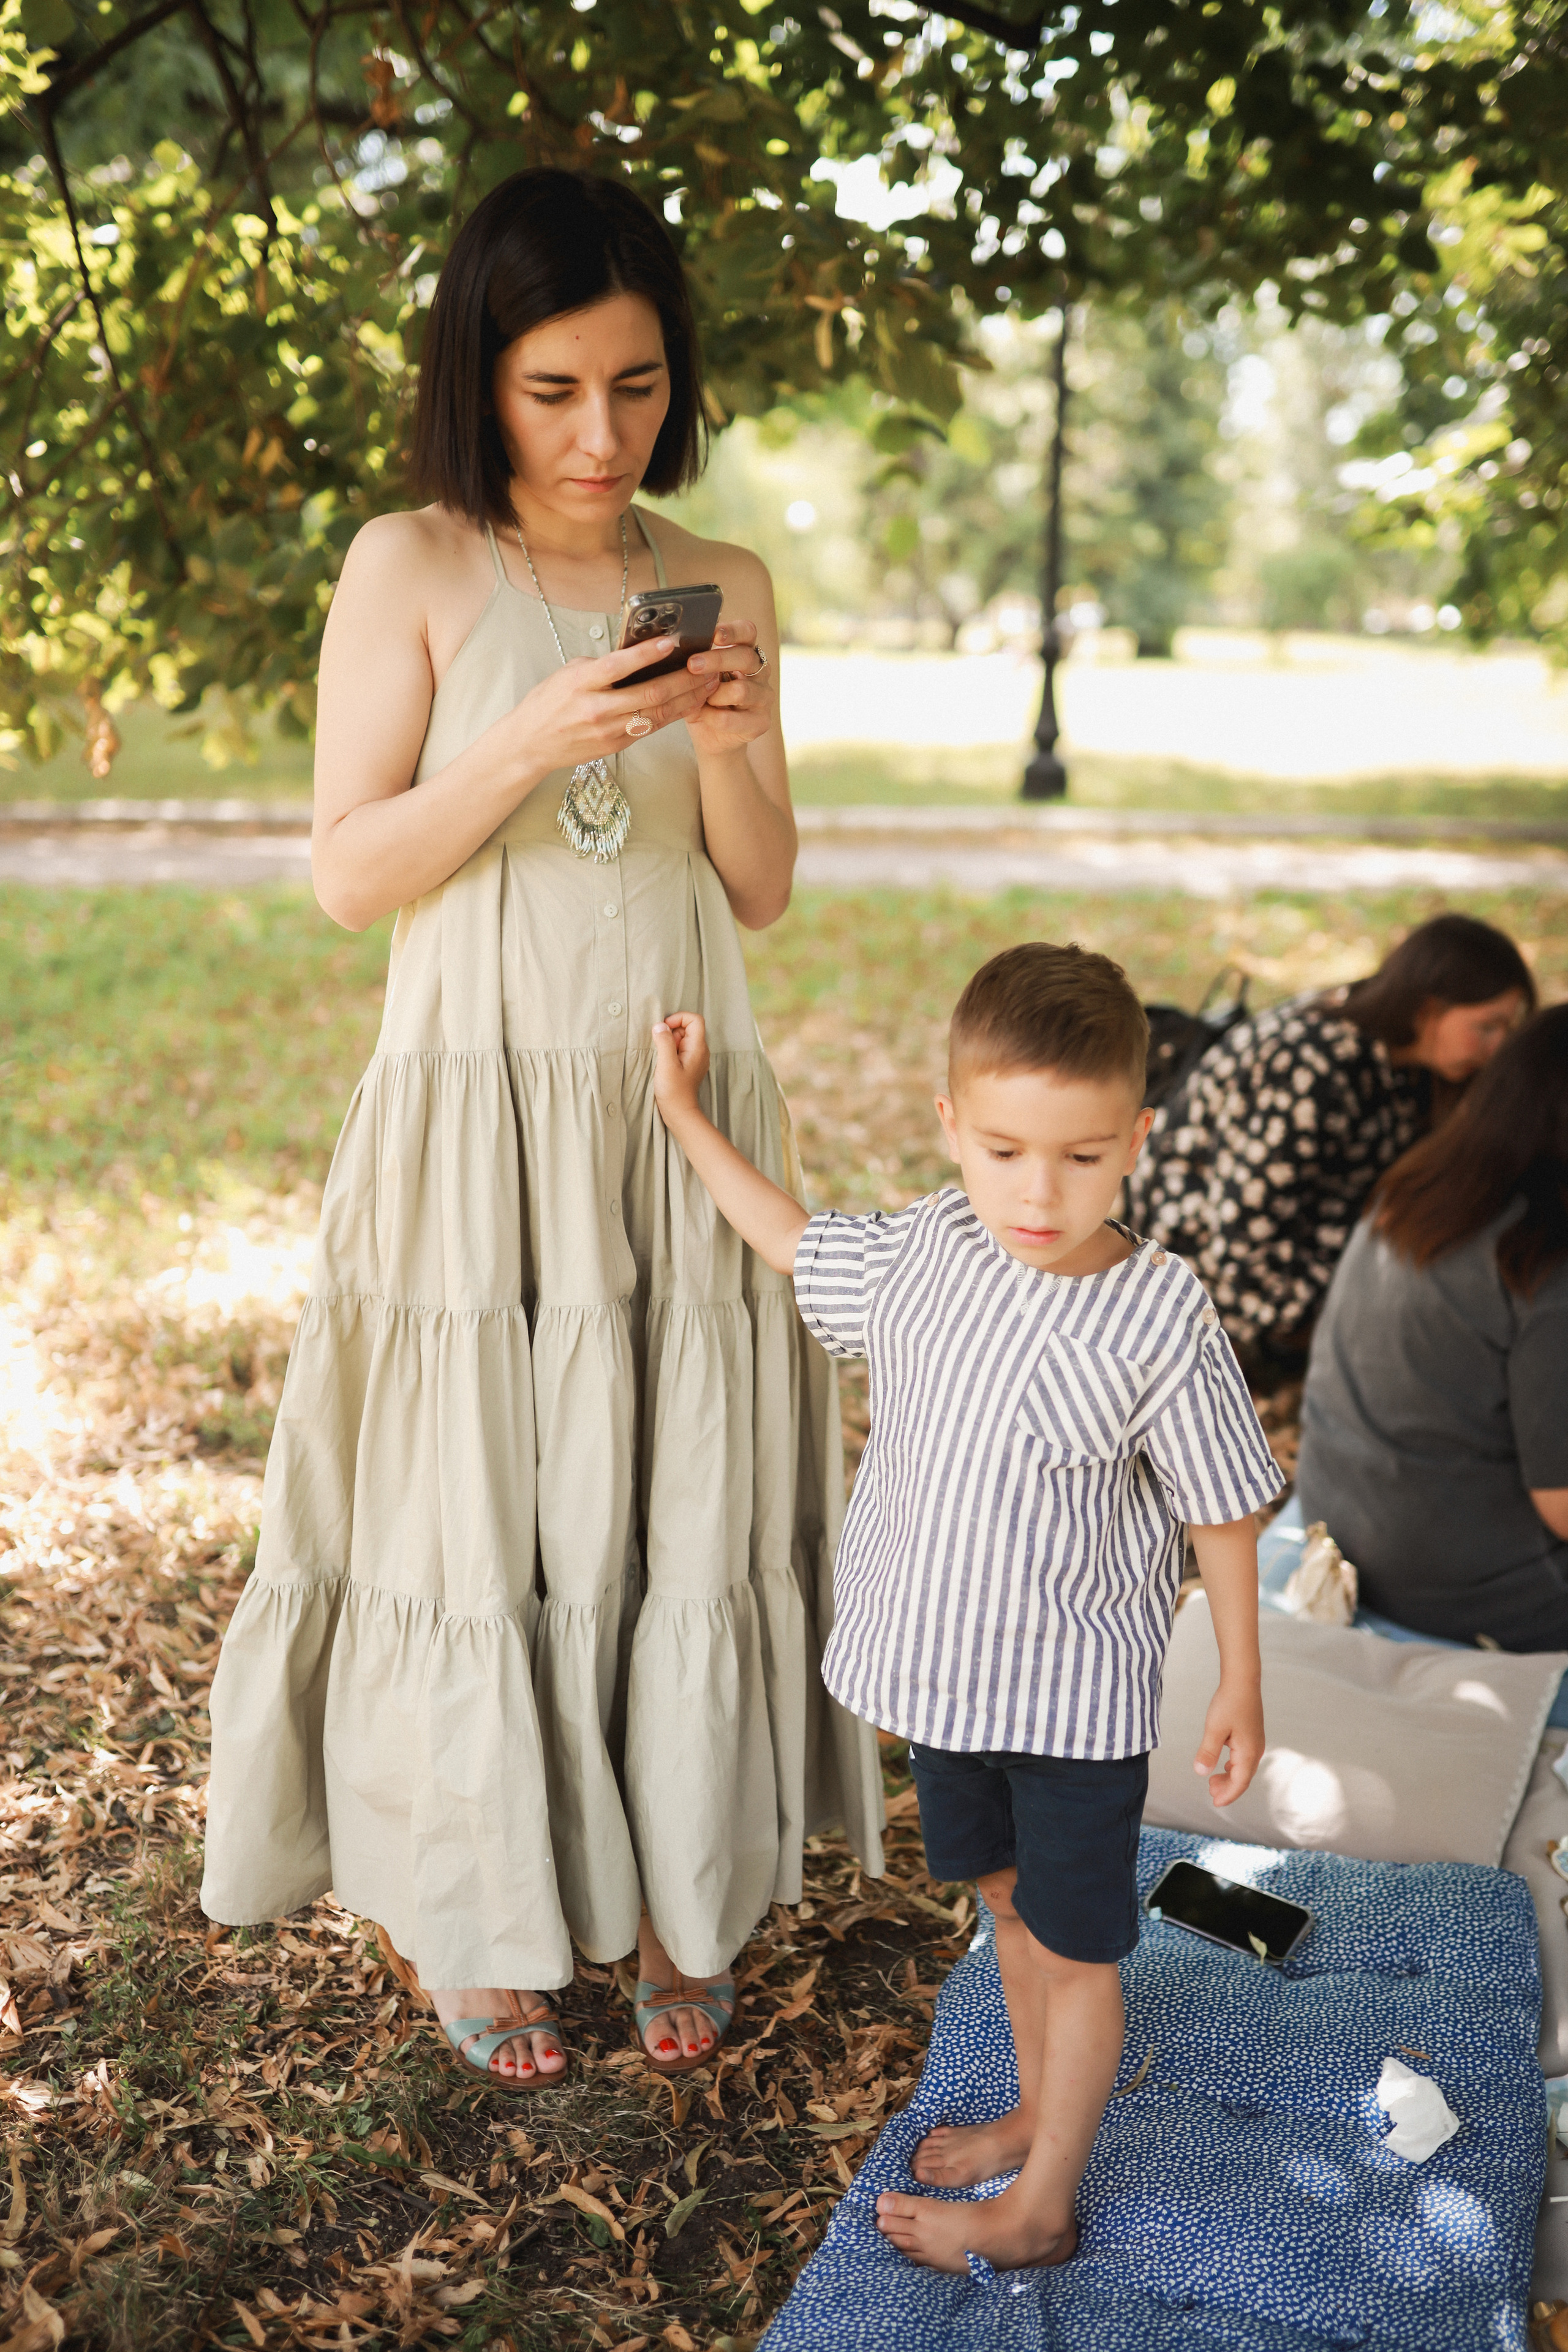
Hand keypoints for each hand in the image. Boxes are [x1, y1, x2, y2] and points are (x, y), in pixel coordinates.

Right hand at [510, 636, 716, 779]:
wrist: (531, 743)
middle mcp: (596, 708)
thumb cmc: (549, 703)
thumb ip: (601, 665)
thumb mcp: (569, 674)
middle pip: (649, 694)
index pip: (618, 666)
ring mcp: (608, 730)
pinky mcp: (616, 745)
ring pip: (657, 714)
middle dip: (683, 680)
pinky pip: (651, 728)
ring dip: (687, 699)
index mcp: (582, 683)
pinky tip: (690, 702)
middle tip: (706, 666)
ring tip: (708, 684)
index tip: (670, 642)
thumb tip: (636, 653)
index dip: (646, 654)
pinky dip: (674, 714)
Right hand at [651, 1011, 709, 1127]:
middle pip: (687, 1028)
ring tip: (664, 1059)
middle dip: (671, 1032)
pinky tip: (665, 1064)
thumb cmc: (674, 1091)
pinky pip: (680, 1049)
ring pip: (682, 1039)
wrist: (680, 1112)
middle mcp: (700, 1051)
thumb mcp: (666, 1064)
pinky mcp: (689, 1065)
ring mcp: (695, 1058)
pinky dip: (671, 1051)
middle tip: (662, 1048)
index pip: (695, 1019)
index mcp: (698, 1047)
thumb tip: (660, 1025)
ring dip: (669, 1043)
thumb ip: (664, 1042)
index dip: (679, 1018)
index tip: (664, 1028)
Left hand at [683, 620, 773, 758]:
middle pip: (745, 657)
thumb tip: (675, 649)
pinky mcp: (761, 721)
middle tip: (692, 664)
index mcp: (745, 652)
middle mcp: (760, 671)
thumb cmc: (702, 700)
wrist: (711, 737)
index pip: (748, 632)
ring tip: (701, 700)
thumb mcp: (694, 678)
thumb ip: (693, 663)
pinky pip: (735, 718)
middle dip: (717, 660)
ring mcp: (764, 696)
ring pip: (741, 690)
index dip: (733, 631)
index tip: (714, 635)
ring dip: (715, 695)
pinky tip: (704, 716)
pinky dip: (714, 718)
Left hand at [1193, 1677, 1263, 1807]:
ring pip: (1243, 1768)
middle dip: (1227, 1789)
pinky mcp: (1252, 1735)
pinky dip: (1233, 1766)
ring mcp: (1255, 1743)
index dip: (1228, 1795)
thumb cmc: (1229, 1703)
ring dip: (1229, 1777)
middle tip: (1210, 1793)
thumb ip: (1208, 1752)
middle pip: (1243, 1778)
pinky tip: (1223, 1765)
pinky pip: (1243, 1758)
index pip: (1240, 1782)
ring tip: (1212, 1782)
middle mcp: (1256, 1750)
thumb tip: (1200, 1772)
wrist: (1242, 1681)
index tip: (1215, 1803)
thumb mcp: (1214, 1729)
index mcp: (1248, 1752)